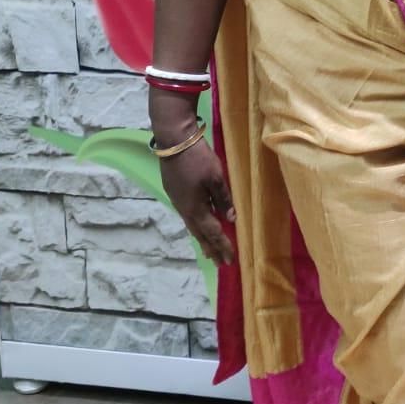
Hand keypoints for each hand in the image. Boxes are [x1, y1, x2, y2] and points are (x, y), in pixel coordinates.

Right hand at [158, 138, 235, 265]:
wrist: (173, 141)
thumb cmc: (198, 158)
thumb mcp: (217, 178)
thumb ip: (224, 199)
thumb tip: (231, 219)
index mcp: (196, 209)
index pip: (213, 233)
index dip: (223, 246)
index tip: (231, 260)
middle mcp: (185, 210)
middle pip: (200, 234)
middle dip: (211, 249)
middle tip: (220, 263)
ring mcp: (178, 201)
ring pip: (192, 226)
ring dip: (202, 239)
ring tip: (209, 251)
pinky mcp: (175, 193)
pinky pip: (188, 217)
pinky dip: (196, 226)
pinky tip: (199, 225)